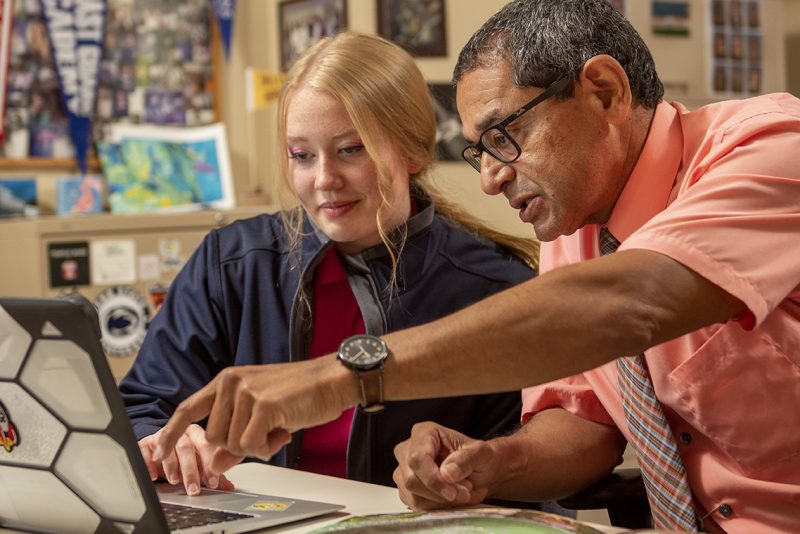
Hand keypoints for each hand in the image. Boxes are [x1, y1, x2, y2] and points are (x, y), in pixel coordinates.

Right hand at [139, 424, 241, 495]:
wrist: (160, 446)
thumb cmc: (183, 455)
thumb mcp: (198, 463)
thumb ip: (211, 474)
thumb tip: (228, 487)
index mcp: (198, 434)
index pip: (206, 446)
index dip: (210, 465)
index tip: (213, 482)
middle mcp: (181, 433)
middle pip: (186, 448)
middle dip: (191, 470)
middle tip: (194, 489)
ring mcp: (163, 436)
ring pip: (168, 448)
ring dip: (171, 466)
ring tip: (175, 481)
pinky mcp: (146, 442)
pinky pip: (146, 450)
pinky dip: (149, 463)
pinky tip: (154, 476)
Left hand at [153, 358, 354, 462]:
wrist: (332, 381)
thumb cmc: (300, 394)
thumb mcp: (262, 416)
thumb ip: (236, 437)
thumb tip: (217, 463)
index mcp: (227, 379)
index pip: (189, 407)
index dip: (172, 432)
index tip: (160, 451)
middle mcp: (231, 381)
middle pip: (213, 436)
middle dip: (238, 444)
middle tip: (265, 433)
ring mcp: (246, 391)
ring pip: (231, 443)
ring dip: (255, 446)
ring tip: (276, 428)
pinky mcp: (263, 405)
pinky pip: (249, 446)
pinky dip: (265, 448)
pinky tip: (281, 433)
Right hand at [393, 422, 500, 509]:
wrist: (478, 470)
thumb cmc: (477, 457)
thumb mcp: (481, 453)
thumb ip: (466, 460)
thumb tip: (447, 473)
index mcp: (424, 433)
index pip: (418, 459)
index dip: (433, 479)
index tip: (453, 493)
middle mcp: (408, 450)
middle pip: (411, 480)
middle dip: (440, 493)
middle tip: (465, 493)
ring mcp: (403, 470)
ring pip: (413, 496)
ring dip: (441, 502)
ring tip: (463, 493)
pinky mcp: (405, 489)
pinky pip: (416, 505)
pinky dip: (437, 508)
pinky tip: (452, 499)